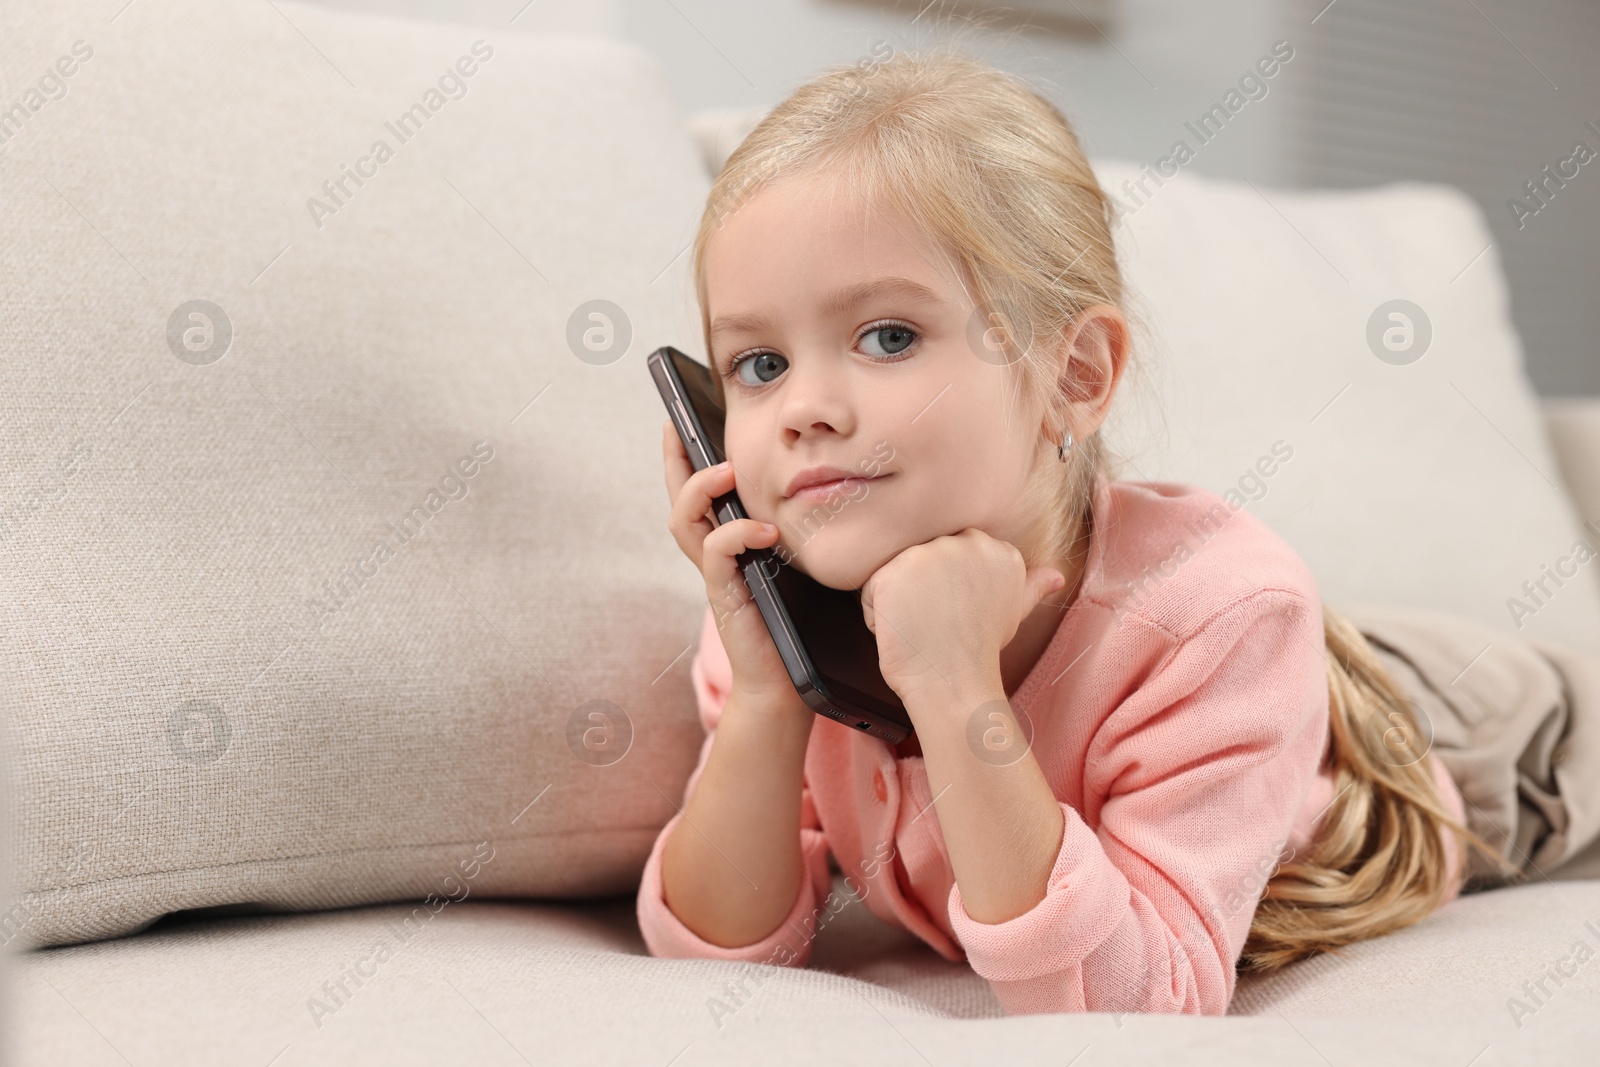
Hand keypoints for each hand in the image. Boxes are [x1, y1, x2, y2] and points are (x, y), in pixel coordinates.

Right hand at [662, 419, 804, 715]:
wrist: (791, 684)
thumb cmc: (800, 625)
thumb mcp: (801, 564)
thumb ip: (798, 530)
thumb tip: (829, 481)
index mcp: (731, 544)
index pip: (700, 492)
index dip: (685, 456)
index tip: (680, 419)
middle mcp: (716, 556)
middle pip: (679, 498)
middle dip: (674, 460)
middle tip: (675, 425)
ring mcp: (717, 576)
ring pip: (685, 521)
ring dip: (700, 490)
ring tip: (725, 471)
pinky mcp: (726, 596)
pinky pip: (717, 554)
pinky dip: (735, 535)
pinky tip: (763, 530)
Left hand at [859, 528, 1064, 707]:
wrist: (954, 684)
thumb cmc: (978, 652)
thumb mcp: (1013, 612)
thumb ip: (1032, 585)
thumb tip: (1056, 575)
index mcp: (995, 548)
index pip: (952, 552)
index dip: (948, 584)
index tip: (959, 610)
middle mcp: (963, 543)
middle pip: (922, 558)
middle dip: (923, 589)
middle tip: (940, 620)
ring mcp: (926, 555)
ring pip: (895, 572)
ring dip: (900, 601)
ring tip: (922, 625)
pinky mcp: (891, 573)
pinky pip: (870, 591)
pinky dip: (877, 615)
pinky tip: (903, 630)